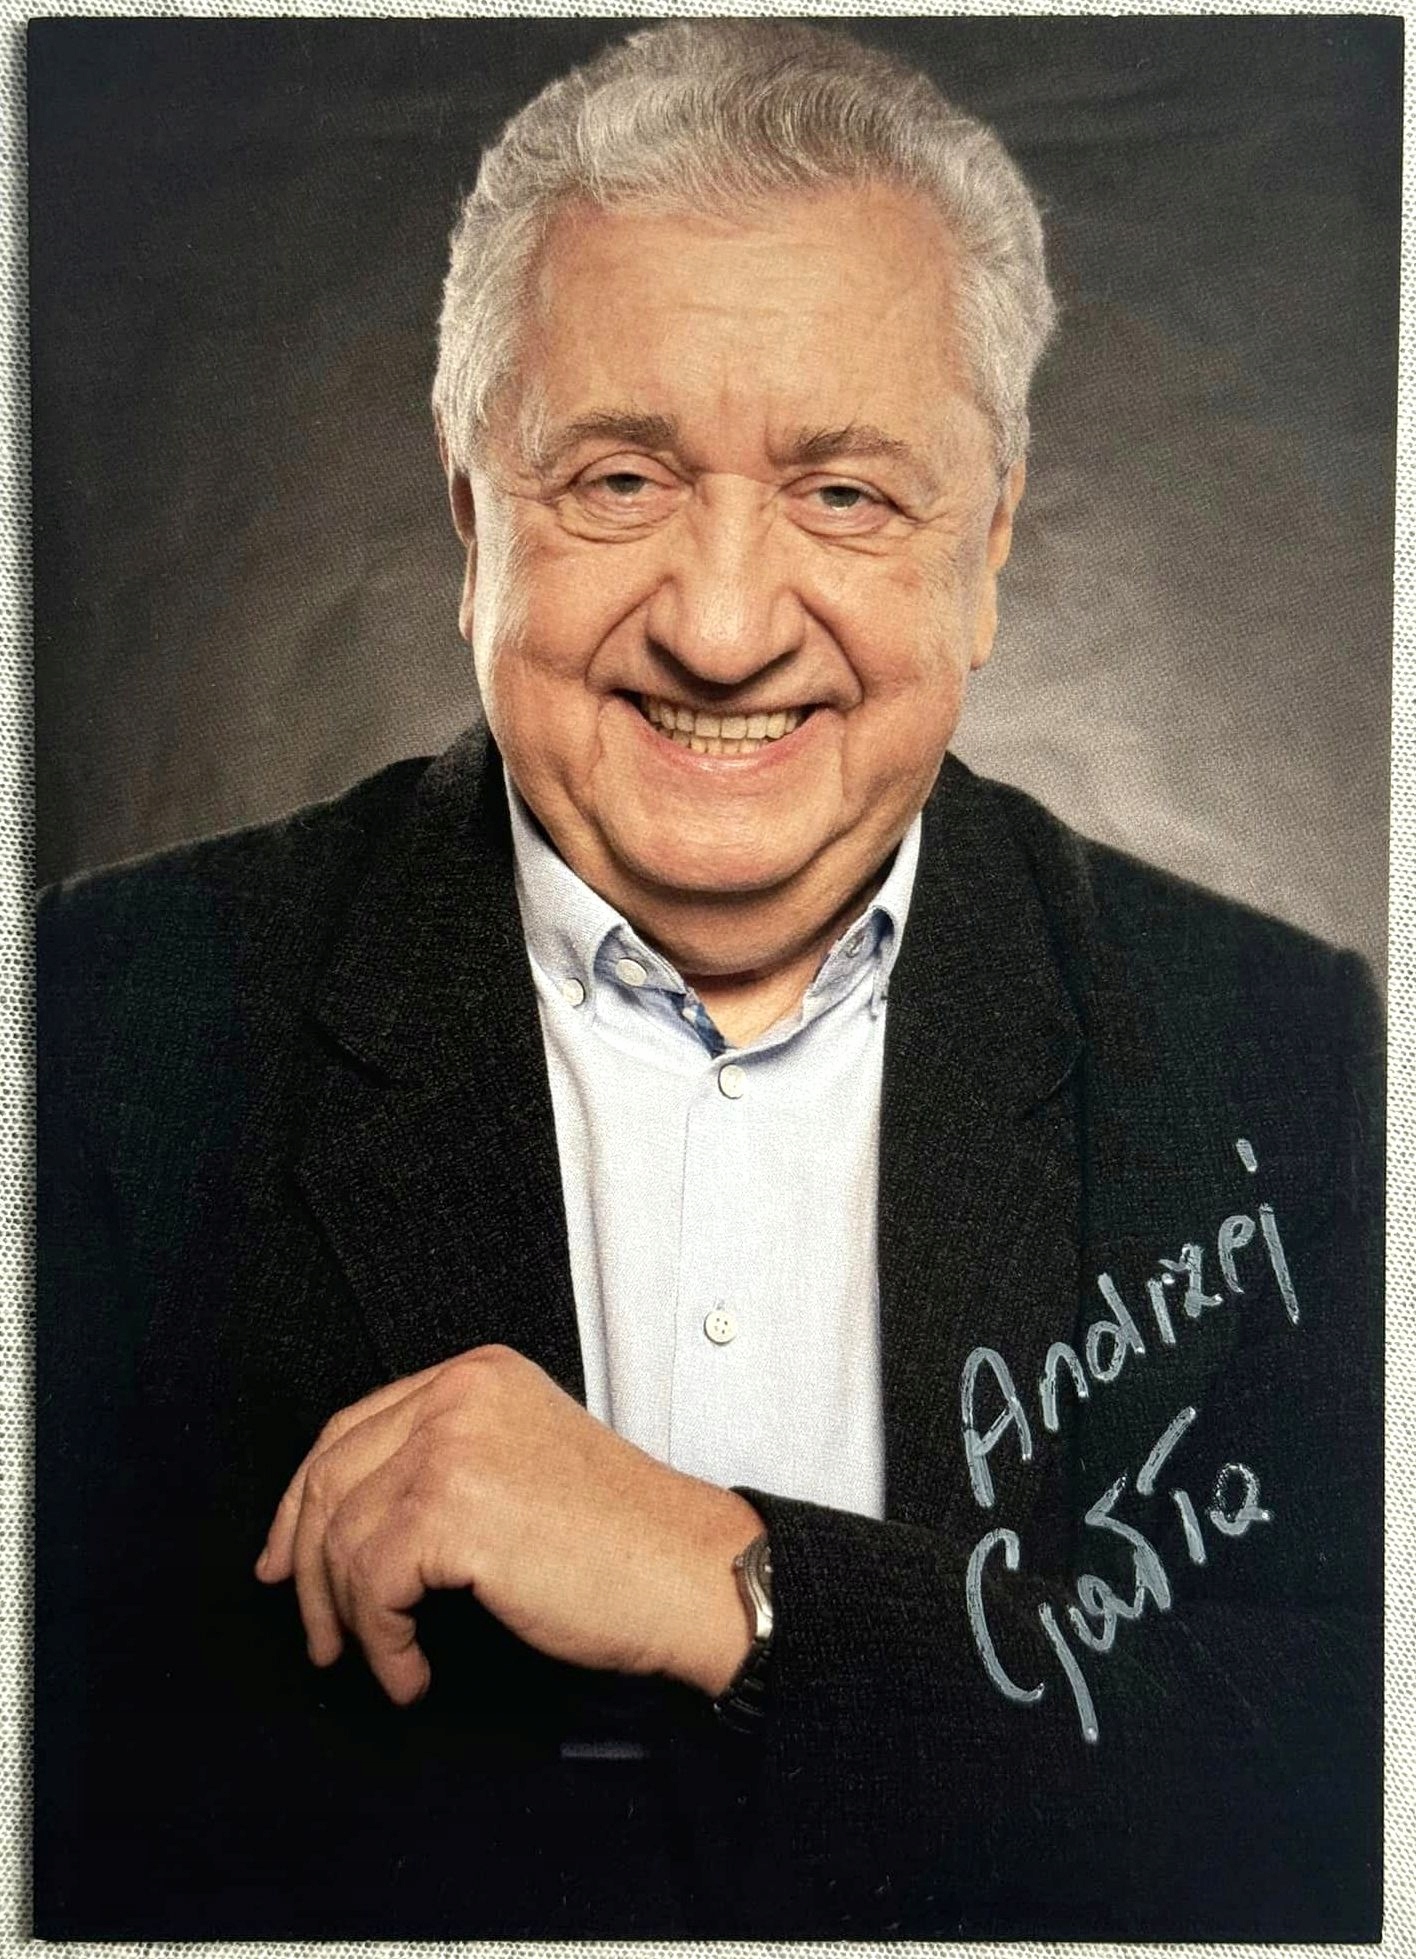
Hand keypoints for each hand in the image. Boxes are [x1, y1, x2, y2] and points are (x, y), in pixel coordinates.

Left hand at [255, 1344, 762, 1704]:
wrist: (688, 1572)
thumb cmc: (620, 1539)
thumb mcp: (522, 1461)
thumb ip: (445, 1461)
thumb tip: (344, 1522)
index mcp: (476, 1374)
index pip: (350, 1427)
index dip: (304, 1502)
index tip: (287, 1560)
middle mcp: (457, 1394)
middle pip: (330, 1478)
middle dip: (308, 1566)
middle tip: (318, 1633)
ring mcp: (451, 1444)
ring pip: (343, 1539)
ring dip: (353, 1618)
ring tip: (387, 1660)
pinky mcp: (451, 1508)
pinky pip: (372, 1584)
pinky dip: (382, 1643)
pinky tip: (413, 1671)